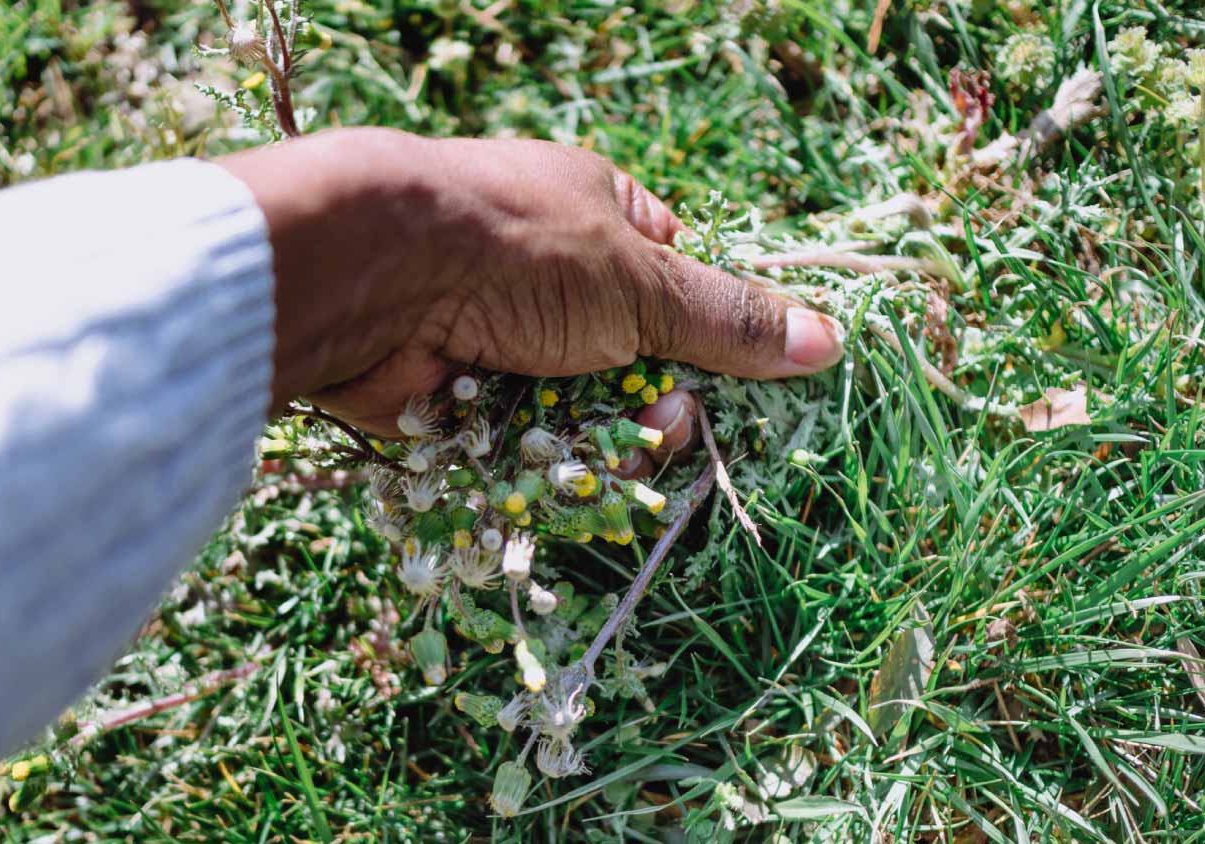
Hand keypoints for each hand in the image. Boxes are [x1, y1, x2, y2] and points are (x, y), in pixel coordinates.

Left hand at [219, 128, 843, 435]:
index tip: (729, 374)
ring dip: (603, 439)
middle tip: (662, 421)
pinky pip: (525, 444)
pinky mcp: (463, 396)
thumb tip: (828, 340)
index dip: (704, 333)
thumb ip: (727, 319)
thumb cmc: (520, 249)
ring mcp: (504, 337)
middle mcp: (551, 276)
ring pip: (583, 413)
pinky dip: (542, 460)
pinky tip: (553, 468)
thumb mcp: (641, 280)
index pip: (675, 283)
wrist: (376, 277)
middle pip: (634, 362)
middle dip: (655, 402)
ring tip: (608, 447)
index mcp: (598, 219)